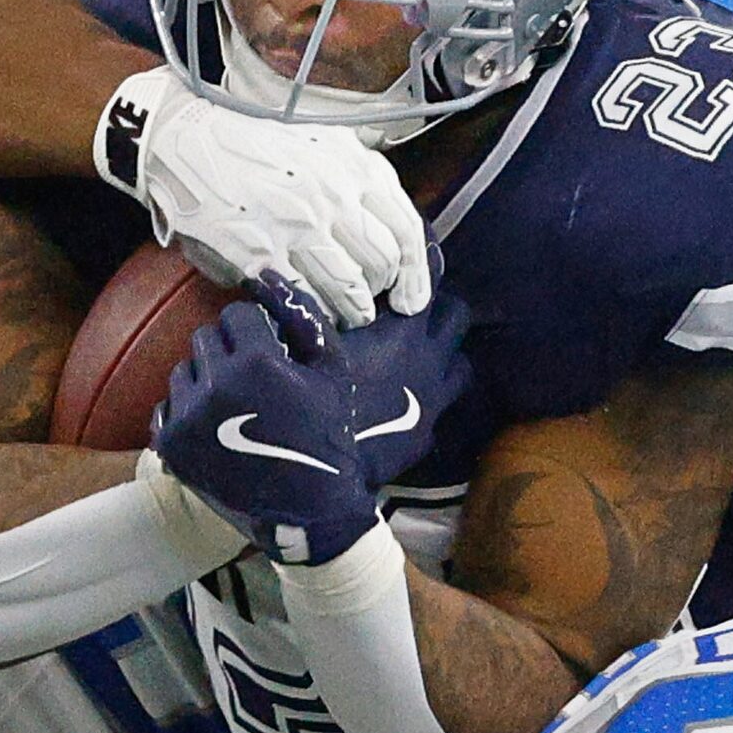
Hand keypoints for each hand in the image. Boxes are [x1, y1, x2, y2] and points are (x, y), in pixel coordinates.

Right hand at [96, 66, 428, 326]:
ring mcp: (297, 225)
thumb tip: (385, 228)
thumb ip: (356, 175)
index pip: (406, 229)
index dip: (416, 273)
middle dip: (382, 292)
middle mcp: (332, 194)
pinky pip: (307, 298)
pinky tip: (315, 316)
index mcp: (351, 163)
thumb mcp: (318, 138)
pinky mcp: (260, 252)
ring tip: (348, 317)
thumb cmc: (251, 138)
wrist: (181, 138)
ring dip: (354, 312)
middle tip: (373, 304)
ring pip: (350, 288)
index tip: (413, 296)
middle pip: (382, 264)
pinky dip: (318, 315)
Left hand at [153, 280, 470, 564]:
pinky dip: (188, 411)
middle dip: (230, 351)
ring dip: (207, 379)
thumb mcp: (333, 371)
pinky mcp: (170, 445)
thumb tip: (264, 273)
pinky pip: (167, 405)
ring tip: (236, 407)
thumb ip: (302, 315)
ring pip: (185, 370)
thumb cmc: (329, 434)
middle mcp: (214, 386)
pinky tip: (215, 429)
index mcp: (255, 363)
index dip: (258, 332)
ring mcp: (187, 418)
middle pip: (206, 337)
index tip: (273, 355)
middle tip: (256, 382)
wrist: (310, 510)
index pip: (236, 315)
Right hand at [255, 270, 470, 488]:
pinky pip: (441, 407)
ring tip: (418, 354)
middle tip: (412, 307)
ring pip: (461, 364)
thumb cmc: (313, 401)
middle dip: (438, 308)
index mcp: (403, 332)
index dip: (420, 264)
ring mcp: (435, 401)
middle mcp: (430, 361)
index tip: (410, 256)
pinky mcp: (427, 434)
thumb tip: (271, 277)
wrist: (327, 475)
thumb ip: (297, 309)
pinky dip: (429, 398)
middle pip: (456, 316)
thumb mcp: (301, 346)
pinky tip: (405, 400)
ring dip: (444, 354)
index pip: (429, 280)